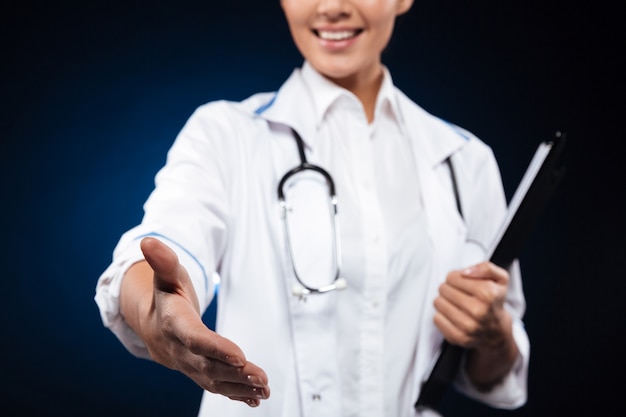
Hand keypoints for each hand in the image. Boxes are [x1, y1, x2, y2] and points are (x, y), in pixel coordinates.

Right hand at [121, 237, 269, 406]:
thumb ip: (163, 260)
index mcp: (173, 325)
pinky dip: (237, 394)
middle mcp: (180, 350)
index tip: (239, 354)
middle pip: (208, 365)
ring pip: (214, 380)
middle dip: (234, 373)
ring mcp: (190, 365)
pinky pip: (217, 387)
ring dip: (240, 386)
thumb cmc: (166, 296)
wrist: (153, 325)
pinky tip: (257, 398)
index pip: (195, 338)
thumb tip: (149, 240)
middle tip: (260, 377)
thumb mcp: (167, 275)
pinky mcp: (200, 372)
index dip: (215, 348)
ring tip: (264, 389)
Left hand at [433, 261, 510, 348]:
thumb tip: (465, 272)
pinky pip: (436, 319)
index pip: (452, 277)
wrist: (496, 331)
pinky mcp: (458, 337)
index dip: (455, 277)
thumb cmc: (494, 301)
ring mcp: (468, 326)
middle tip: (457, 293)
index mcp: (488, 293)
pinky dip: (441, 315)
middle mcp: (478, 311)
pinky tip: (452, 315)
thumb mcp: (500, 279)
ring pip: (438, 303)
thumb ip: (486, 268)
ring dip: (444, 301)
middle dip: (448, 288)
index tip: (461, 282)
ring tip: (455, 303)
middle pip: (443, 289)